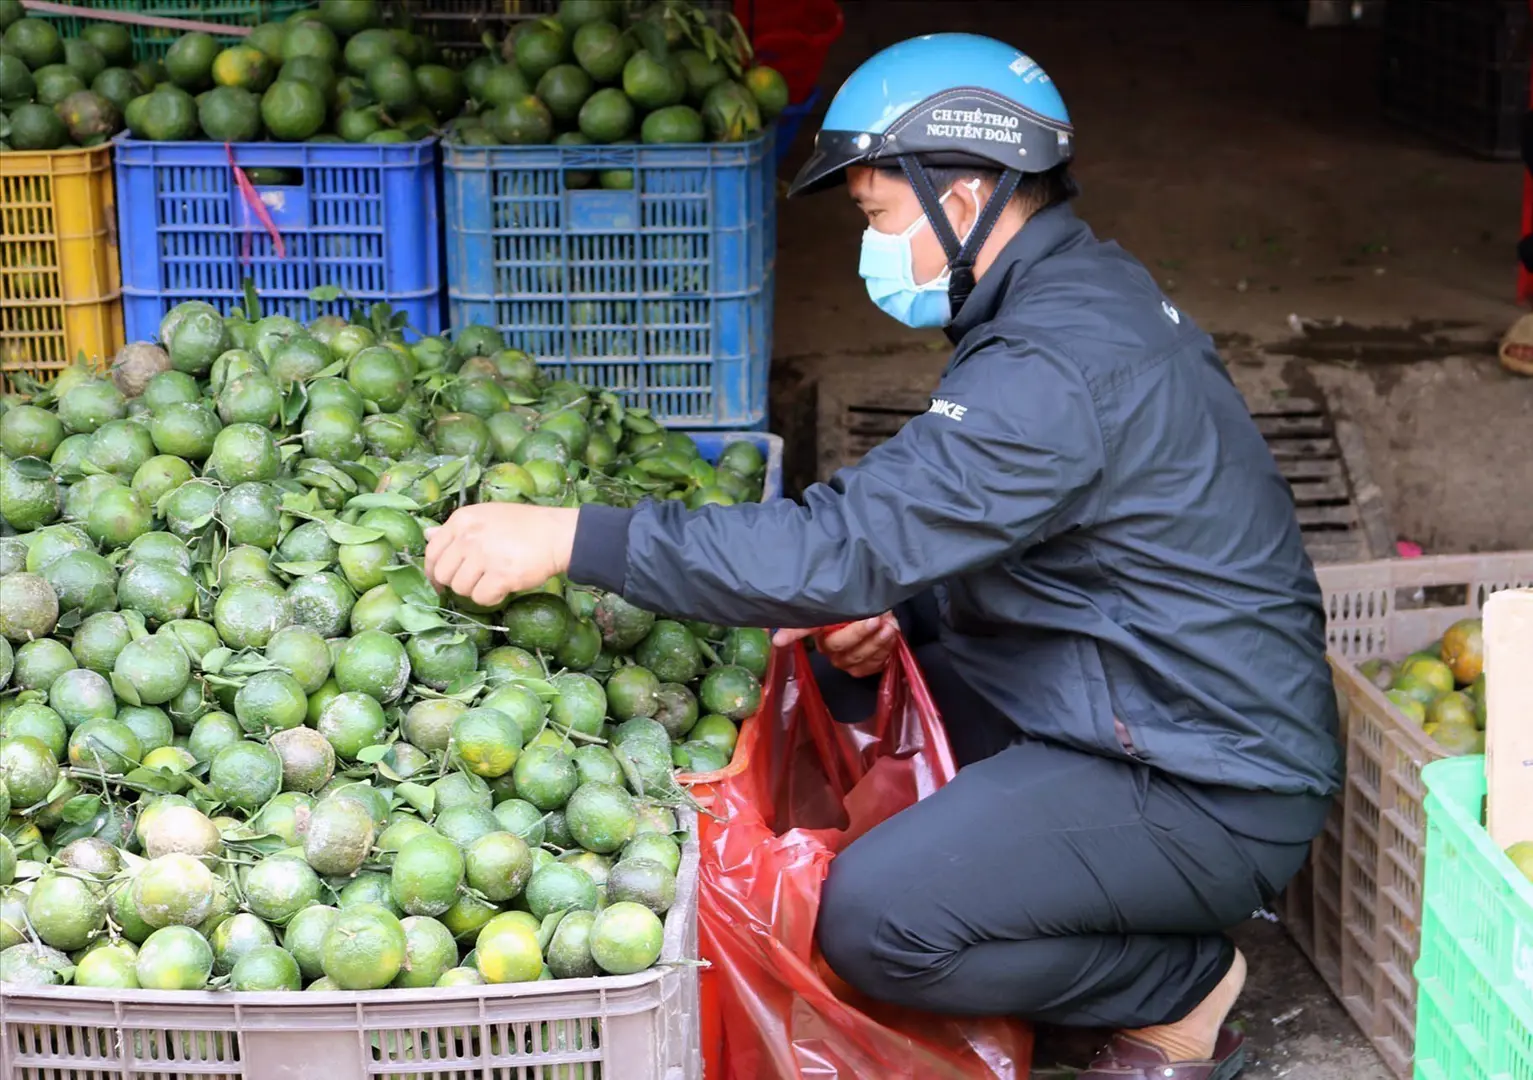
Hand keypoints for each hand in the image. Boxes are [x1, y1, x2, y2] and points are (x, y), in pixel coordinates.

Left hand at [424, 503, 578, 607]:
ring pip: (460, 588)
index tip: (441, 581)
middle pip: (443, 573)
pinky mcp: (501, 575)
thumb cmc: (524, 525)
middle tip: (474, 581)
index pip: (431, 551)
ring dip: (475, 590)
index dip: (433, 570)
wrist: (556, 534)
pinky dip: (491, 598)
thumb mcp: (486, 516)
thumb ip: (457, 529)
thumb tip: (427, 535)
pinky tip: (503, 588)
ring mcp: (484, 556)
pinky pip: (481, 598)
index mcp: (462, 520)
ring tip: (493, 580)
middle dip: (456, 582)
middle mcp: (469, 537)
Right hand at [773, 613, 898, 677]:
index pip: (803, 630)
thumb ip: (816, 613)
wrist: (884, 614)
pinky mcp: (860, 669)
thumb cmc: (860, 605)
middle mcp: (828, 649)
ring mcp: (844, 661)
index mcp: (819, 630)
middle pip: (838, 646)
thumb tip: (778, 638)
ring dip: (876, 643)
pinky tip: (890, 638)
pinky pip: (870, 666)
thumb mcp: (843, 599)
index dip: (793, 634)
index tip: (781, 639)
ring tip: (889, 627)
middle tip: (875, 619)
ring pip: (857, 658)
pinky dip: (883, 652)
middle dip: (859, 633)